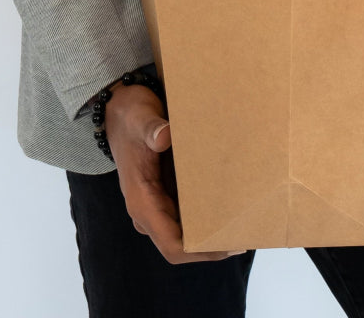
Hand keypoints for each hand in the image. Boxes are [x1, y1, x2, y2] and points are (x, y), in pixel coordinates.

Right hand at [105, 82, 247, 263]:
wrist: (118, 112)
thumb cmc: (130, 117)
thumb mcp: (140, 117)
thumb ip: (151, 128)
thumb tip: (165, 136)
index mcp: (142, 202)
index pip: (172, 244)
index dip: (200, 251)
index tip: (228, 244)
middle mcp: (148, 211)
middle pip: (182, 244)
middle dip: (212, 244)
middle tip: (245, 232)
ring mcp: (156, 206)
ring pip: (185, 233)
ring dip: (211, 231)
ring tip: (242, 222)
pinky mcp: (163, 196)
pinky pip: (186, 216)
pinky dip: (206, 215)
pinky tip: (228, 204)